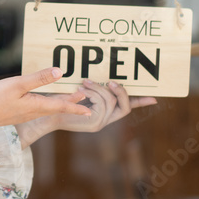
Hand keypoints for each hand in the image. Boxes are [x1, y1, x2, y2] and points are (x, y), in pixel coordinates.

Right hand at [0, 67, 99, 134]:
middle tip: (83, 97)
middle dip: (70, 102)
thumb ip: (38, 79)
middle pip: (55, 107)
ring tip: (67, 97)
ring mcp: (24, 114)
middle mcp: (32, 112)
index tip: (89, 110)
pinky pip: (37, 108)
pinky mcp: (16, 114)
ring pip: (46, 108)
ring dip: (58, 103)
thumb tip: (60, 72)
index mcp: (36, 105)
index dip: (75, 106)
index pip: (61, 106)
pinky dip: (46, 103)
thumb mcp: (17, 85)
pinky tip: (41, 99)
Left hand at [15, 79, 156, 148]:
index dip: (140, 102)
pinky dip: (94, 94)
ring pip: (111, 102)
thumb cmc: (59, 98)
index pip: (127, 107)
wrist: (44, 112)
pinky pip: (102, 104)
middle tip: (112, 81)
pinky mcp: (93, 123)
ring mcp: (100, 123)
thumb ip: (92, 85)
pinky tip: (82, 90)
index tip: (155, 97)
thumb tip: (102, 74)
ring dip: (100, 89)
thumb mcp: (78, 89)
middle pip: (125, 106)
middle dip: (121, 91)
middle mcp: (105, 119)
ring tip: (85, 81)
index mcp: (104, 111)